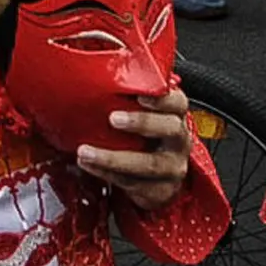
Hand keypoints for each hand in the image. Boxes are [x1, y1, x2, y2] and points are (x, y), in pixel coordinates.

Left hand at [75, 84, 193, 211]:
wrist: (154, 177)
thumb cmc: (140, 137)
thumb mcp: (137, 112)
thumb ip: (125, 96)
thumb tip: (89, 74)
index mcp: (175, 115)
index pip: (177, 102)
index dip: (161, 98)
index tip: (141, 95)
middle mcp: (178, 141)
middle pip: (170, 129)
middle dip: (142, 122)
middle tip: (113, 119)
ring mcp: (172, 168)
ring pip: (149, 164)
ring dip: (114, 158)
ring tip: (86, 152)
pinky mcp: (161, 191)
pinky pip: (135, 185)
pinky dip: (108, 175)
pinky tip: (91, 166)